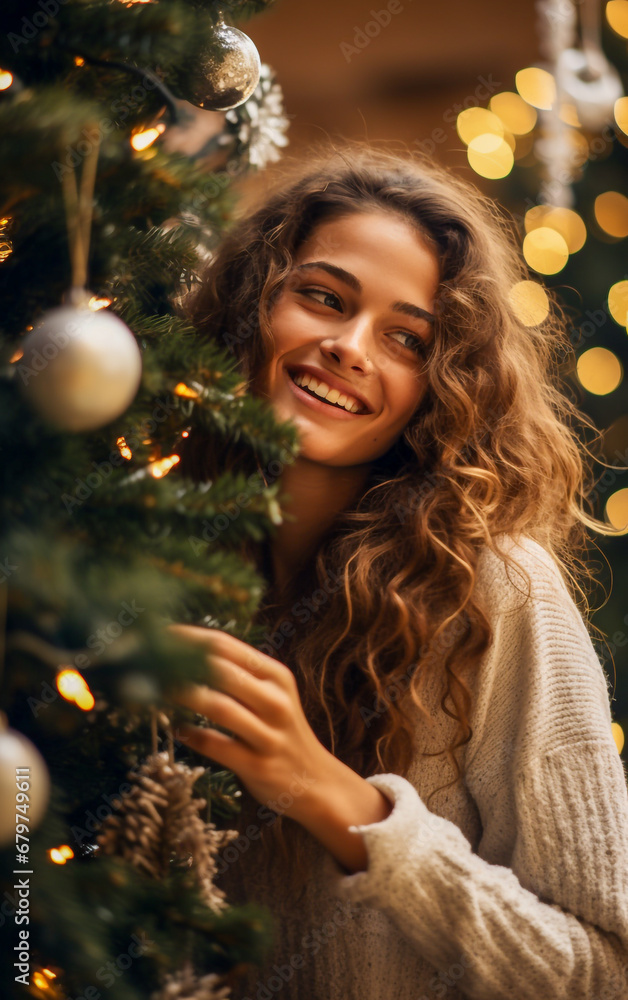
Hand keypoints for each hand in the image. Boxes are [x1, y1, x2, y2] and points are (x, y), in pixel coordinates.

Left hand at [164, 624, 331, 821]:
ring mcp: (268, 734)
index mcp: (276, 675)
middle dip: (179, 664)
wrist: (315, 781)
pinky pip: (216, 746)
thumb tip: (187, 653)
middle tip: (147, 663)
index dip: (187, 638)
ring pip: (218, 707)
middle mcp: (275, 700)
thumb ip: (238, 675)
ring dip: (182, 696)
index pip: (224, 645)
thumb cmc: (281, 731)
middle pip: (219, 670)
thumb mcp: (271, 695)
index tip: (157, 635)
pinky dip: (191, 735)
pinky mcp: (257, 765)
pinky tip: (176, 729)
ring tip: (158, 692)